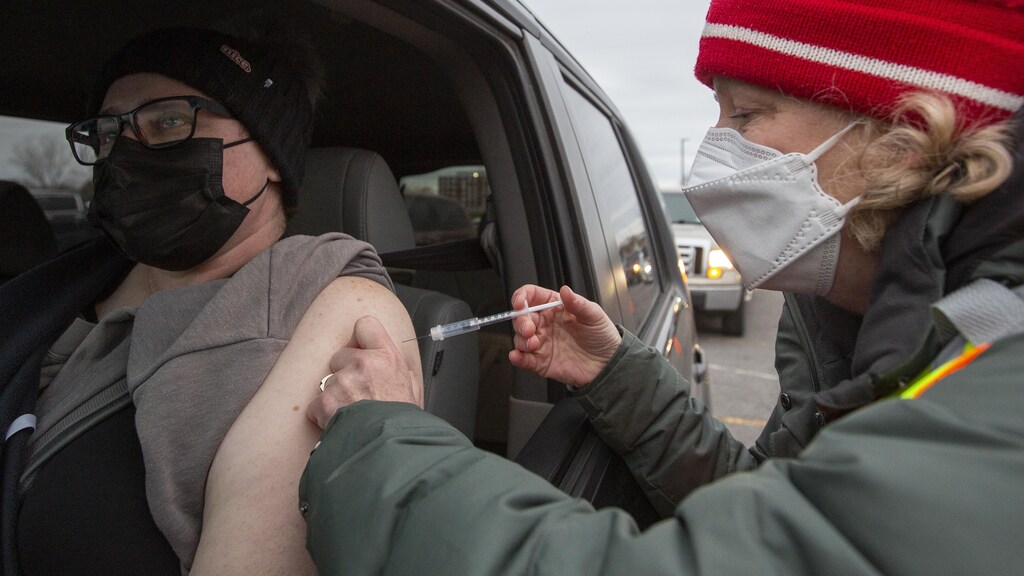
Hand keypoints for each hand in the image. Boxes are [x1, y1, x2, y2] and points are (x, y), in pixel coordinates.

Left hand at [307, 316, 422, 429]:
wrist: (391, 451)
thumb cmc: (403, 425)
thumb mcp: (413, 392)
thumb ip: (402, 374)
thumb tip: (396, 370)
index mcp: (388, 358)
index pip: (364, 325)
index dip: (359, 340)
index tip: (359, 351)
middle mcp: (364, 363)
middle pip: (339, 355)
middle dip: (344, 373)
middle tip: (357, 394)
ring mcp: (343, 382)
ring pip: (328, 382)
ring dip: (335, 397)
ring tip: (351, 414)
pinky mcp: (325, 401)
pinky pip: (316, 404)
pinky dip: (323, 416)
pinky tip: (340, 425)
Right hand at [508, 285, 620, 387]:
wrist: (608, 364)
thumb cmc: (602, 336)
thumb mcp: (594, 316)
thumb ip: (578, 303)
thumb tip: (565, 290)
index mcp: (555, 307)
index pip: (532, 296)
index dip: (522, 297)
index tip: (521, 303)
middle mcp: (545, 323)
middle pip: (521, 317)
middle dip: (521, 322)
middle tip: (529, 329)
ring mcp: (541, 342)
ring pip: (520, 338)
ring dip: (521, 340)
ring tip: (533, 344)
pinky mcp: (540, 361)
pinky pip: (523, 359)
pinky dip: (517, 358)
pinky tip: (517, 356)